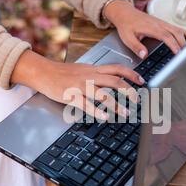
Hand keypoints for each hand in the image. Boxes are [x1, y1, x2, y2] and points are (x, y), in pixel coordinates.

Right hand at [11, 50, 143, 118]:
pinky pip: (86, 104)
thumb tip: (111, 78)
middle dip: (129, 91)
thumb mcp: (82, 69)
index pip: (117, 68)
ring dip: (116, 105)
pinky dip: (97, 112)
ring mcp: (81, 86)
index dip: (131, 74)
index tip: (142, 81)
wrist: (43, 72)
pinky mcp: (72, 96)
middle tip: (137, 100)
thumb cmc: (62, 72)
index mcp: (94, 69)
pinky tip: (104, 118)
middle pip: (115, 81)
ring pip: (103, 94)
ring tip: (125, 113)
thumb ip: (96, 74)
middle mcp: (90, 76)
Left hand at [103, 0, 185, 58]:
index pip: (166, 37)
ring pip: (178, 30)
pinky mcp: (163, 24)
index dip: (173, 45)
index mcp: (151, 28)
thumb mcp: (127, 38)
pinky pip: (176, 27)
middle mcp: (159, 24)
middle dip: (182, 43)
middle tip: (185, 55)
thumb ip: (136, 47)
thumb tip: (144, 55)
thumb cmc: (126, 25)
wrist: (125, 13)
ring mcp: (162, 23)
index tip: (178, 53)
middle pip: (175, 33)